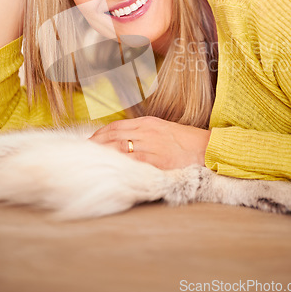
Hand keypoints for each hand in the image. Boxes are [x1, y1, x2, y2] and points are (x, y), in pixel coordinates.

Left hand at [89, 116, 210, 169]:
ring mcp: (151, 145)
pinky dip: (119, 164)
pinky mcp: (157, 161)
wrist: (207, 147)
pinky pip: (133, 162)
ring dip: (103, 154)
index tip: (89, 140)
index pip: (116, 125)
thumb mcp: (163, 129)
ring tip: (91, 161)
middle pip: (113, 135)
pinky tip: (110, 169)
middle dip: (96, 144)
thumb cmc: (186, 140)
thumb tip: (125, 141)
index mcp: (148, 122)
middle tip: (84, 152)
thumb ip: (144, 133)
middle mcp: (147, 131)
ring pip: (119, 147)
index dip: (100, 133)